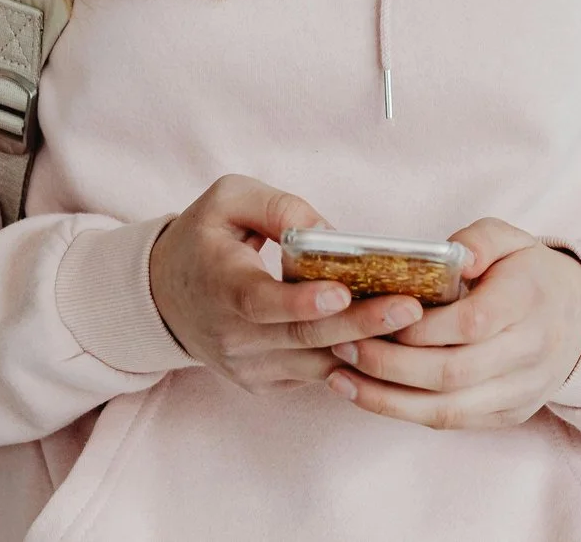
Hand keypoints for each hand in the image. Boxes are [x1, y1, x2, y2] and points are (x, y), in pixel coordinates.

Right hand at [147, 174, 425, 394]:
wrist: (165, 297)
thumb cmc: (204, 239)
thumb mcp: (228, 199)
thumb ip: (277, 207)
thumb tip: (330, 233)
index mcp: (220, 286)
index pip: (260, 302)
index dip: (301, 301)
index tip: (342, 292)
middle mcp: (233, 336)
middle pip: (303, 337)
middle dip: (362, 324)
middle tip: (410, 308)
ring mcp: (249, 366)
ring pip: (317, 363)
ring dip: (368, 347)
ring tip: (415, 327)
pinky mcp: (265, 382)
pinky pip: (316, 374)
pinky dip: (353, 360)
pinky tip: (390, 340)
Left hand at [322, 217, 580, 429]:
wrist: (580, 321)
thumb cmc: (530, 274)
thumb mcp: (510, 238)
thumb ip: (479, 239)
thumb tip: (452, 257)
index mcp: (529, 303)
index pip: (471, 323)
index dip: (420, 326)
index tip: (374, 312)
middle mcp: (529, 354)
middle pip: (452, 372)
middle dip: (389, 364)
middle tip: (342, 345)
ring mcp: (520, 393)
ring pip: (447, 409)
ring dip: (386, 398)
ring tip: (339, 377)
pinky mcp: (507, 416)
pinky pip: (451, 422)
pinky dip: (403, 412)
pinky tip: (366, 394)